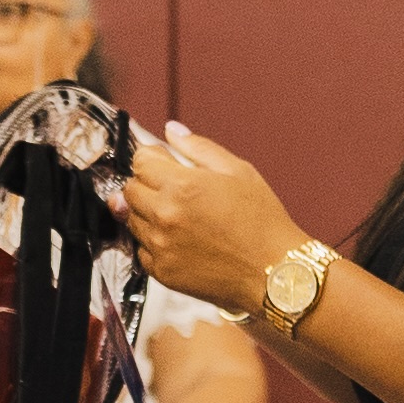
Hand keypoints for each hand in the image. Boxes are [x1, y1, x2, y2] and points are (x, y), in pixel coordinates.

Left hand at [127, 126, 302, 320]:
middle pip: (130, 190)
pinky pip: (141, 249)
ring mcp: (160, 245)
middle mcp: (164, 215)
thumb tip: (171, 131)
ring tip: (182, 217)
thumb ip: (198, 148)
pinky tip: (181, 239)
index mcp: (181, 185)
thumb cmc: (262, 221)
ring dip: (148, 213)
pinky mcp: (161, 271)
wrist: (273, 272)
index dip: (153, 158)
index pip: (140, 161)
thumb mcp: (238, 171)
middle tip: (174, 190)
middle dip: (147, 184)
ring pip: (132, 219)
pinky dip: (154, 241)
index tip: (165, 162)